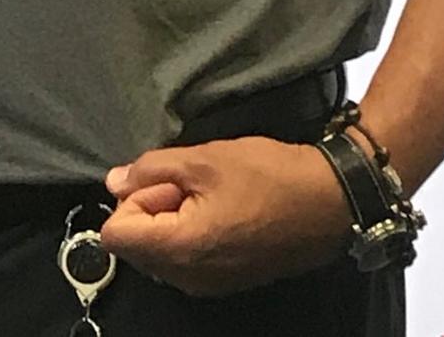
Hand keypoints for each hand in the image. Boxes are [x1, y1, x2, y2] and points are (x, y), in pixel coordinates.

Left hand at [100, 135, 350, 296]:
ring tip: (211, 193)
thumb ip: (151, 169)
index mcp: (180, 250)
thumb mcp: (204, 158)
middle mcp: (188, 279)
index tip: (164, 180)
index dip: (131, 199)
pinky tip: (222, 207)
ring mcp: (208, 285)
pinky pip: (186, 258)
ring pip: (160, 250)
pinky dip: (191, 230)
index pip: (115, 235)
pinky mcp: (226, 281)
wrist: (328, 202)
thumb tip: (114, 181)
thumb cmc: (268, 176)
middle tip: (191, 182)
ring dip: (172, 217)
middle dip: (152, 207)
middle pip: (136, 244)